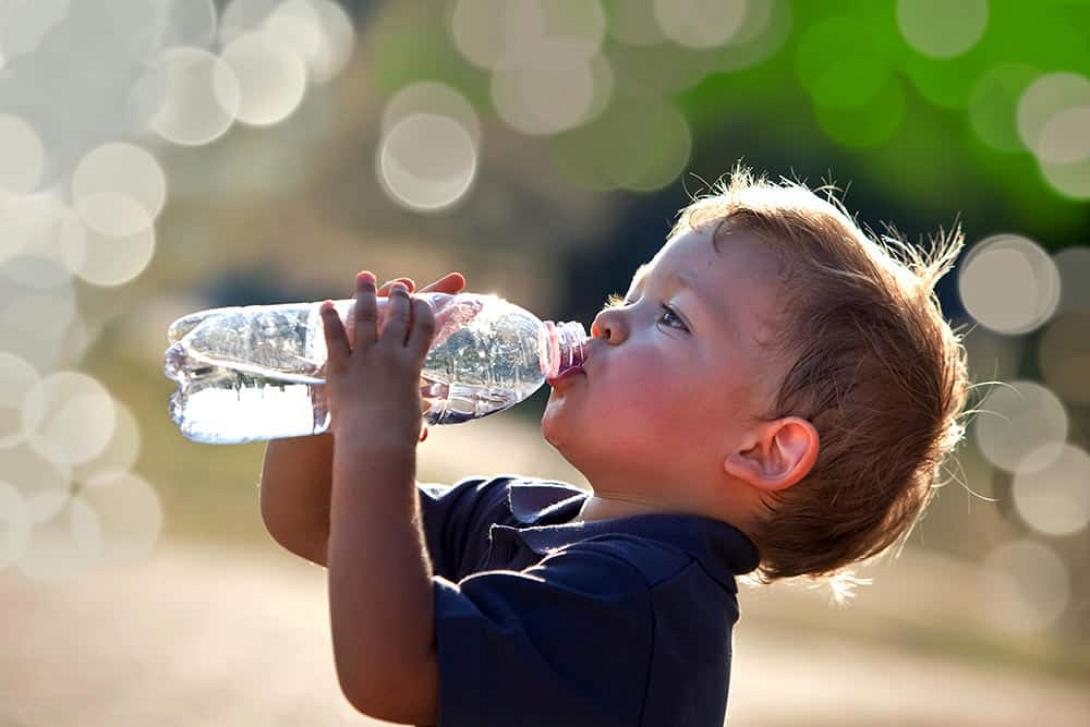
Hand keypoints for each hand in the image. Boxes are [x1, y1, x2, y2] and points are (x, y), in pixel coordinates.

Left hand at [320, 271, 437, 450]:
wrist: (374, 444)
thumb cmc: (397, 438)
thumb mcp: (412, 418)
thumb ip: (413, 415)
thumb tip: (422, 432)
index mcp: (412, 365)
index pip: (424, 327)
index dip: (425, 310)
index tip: (423, 300)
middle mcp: (390, 355)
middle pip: (397, 316)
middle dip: (399, 297)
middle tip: (400, 285)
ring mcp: (364, 358)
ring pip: (366, 318)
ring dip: (365, 295)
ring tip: (364, 277)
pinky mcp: (339, 367)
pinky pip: (334, 337)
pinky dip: (331, 319)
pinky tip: (328, 305)